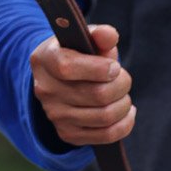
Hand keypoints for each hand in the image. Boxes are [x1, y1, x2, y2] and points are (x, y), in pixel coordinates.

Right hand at [31, 24, 135, 145]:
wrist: (61, 80)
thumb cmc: (79, 54)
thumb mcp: (86, 38)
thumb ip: (99, 34)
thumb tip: (108, 35)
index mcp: (44, 60)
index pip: (67, 67)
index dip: (98, 68)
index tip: (114, 66)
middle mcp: (45, 90)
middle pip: (96, 94)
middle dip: (121, 85)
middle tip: (123, 78)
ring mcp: (54, 115)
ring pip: (104, 116)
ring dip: (124, 104)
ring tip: (123, 95)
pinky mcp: (67, 133)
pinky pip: (106, 135)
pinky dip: (125, 124)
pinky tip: (126, 112)